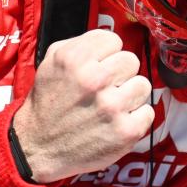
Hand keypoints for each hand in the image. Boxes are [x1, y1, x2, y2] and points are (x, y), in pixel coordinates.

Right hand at [11, 29, 153, 182]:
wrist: (39, 146)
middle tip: (105, 88)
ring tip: (111, 105)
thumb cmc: (48, 102)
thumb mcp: (52, 62)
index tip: (98, 66)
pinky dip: (135, 118)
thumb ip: (81, 44)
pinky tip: (117, 121)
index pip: (113, 40)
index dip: (106, 54)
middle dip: (119, 73)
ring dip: (129, 95)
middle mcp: (95, 80)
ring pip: (143, 85)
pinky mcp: (126, 131)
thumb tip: (110, 41)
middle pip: (131, 60)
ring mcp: (112, 107)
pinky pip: (148, 112)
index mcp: (75, 59)